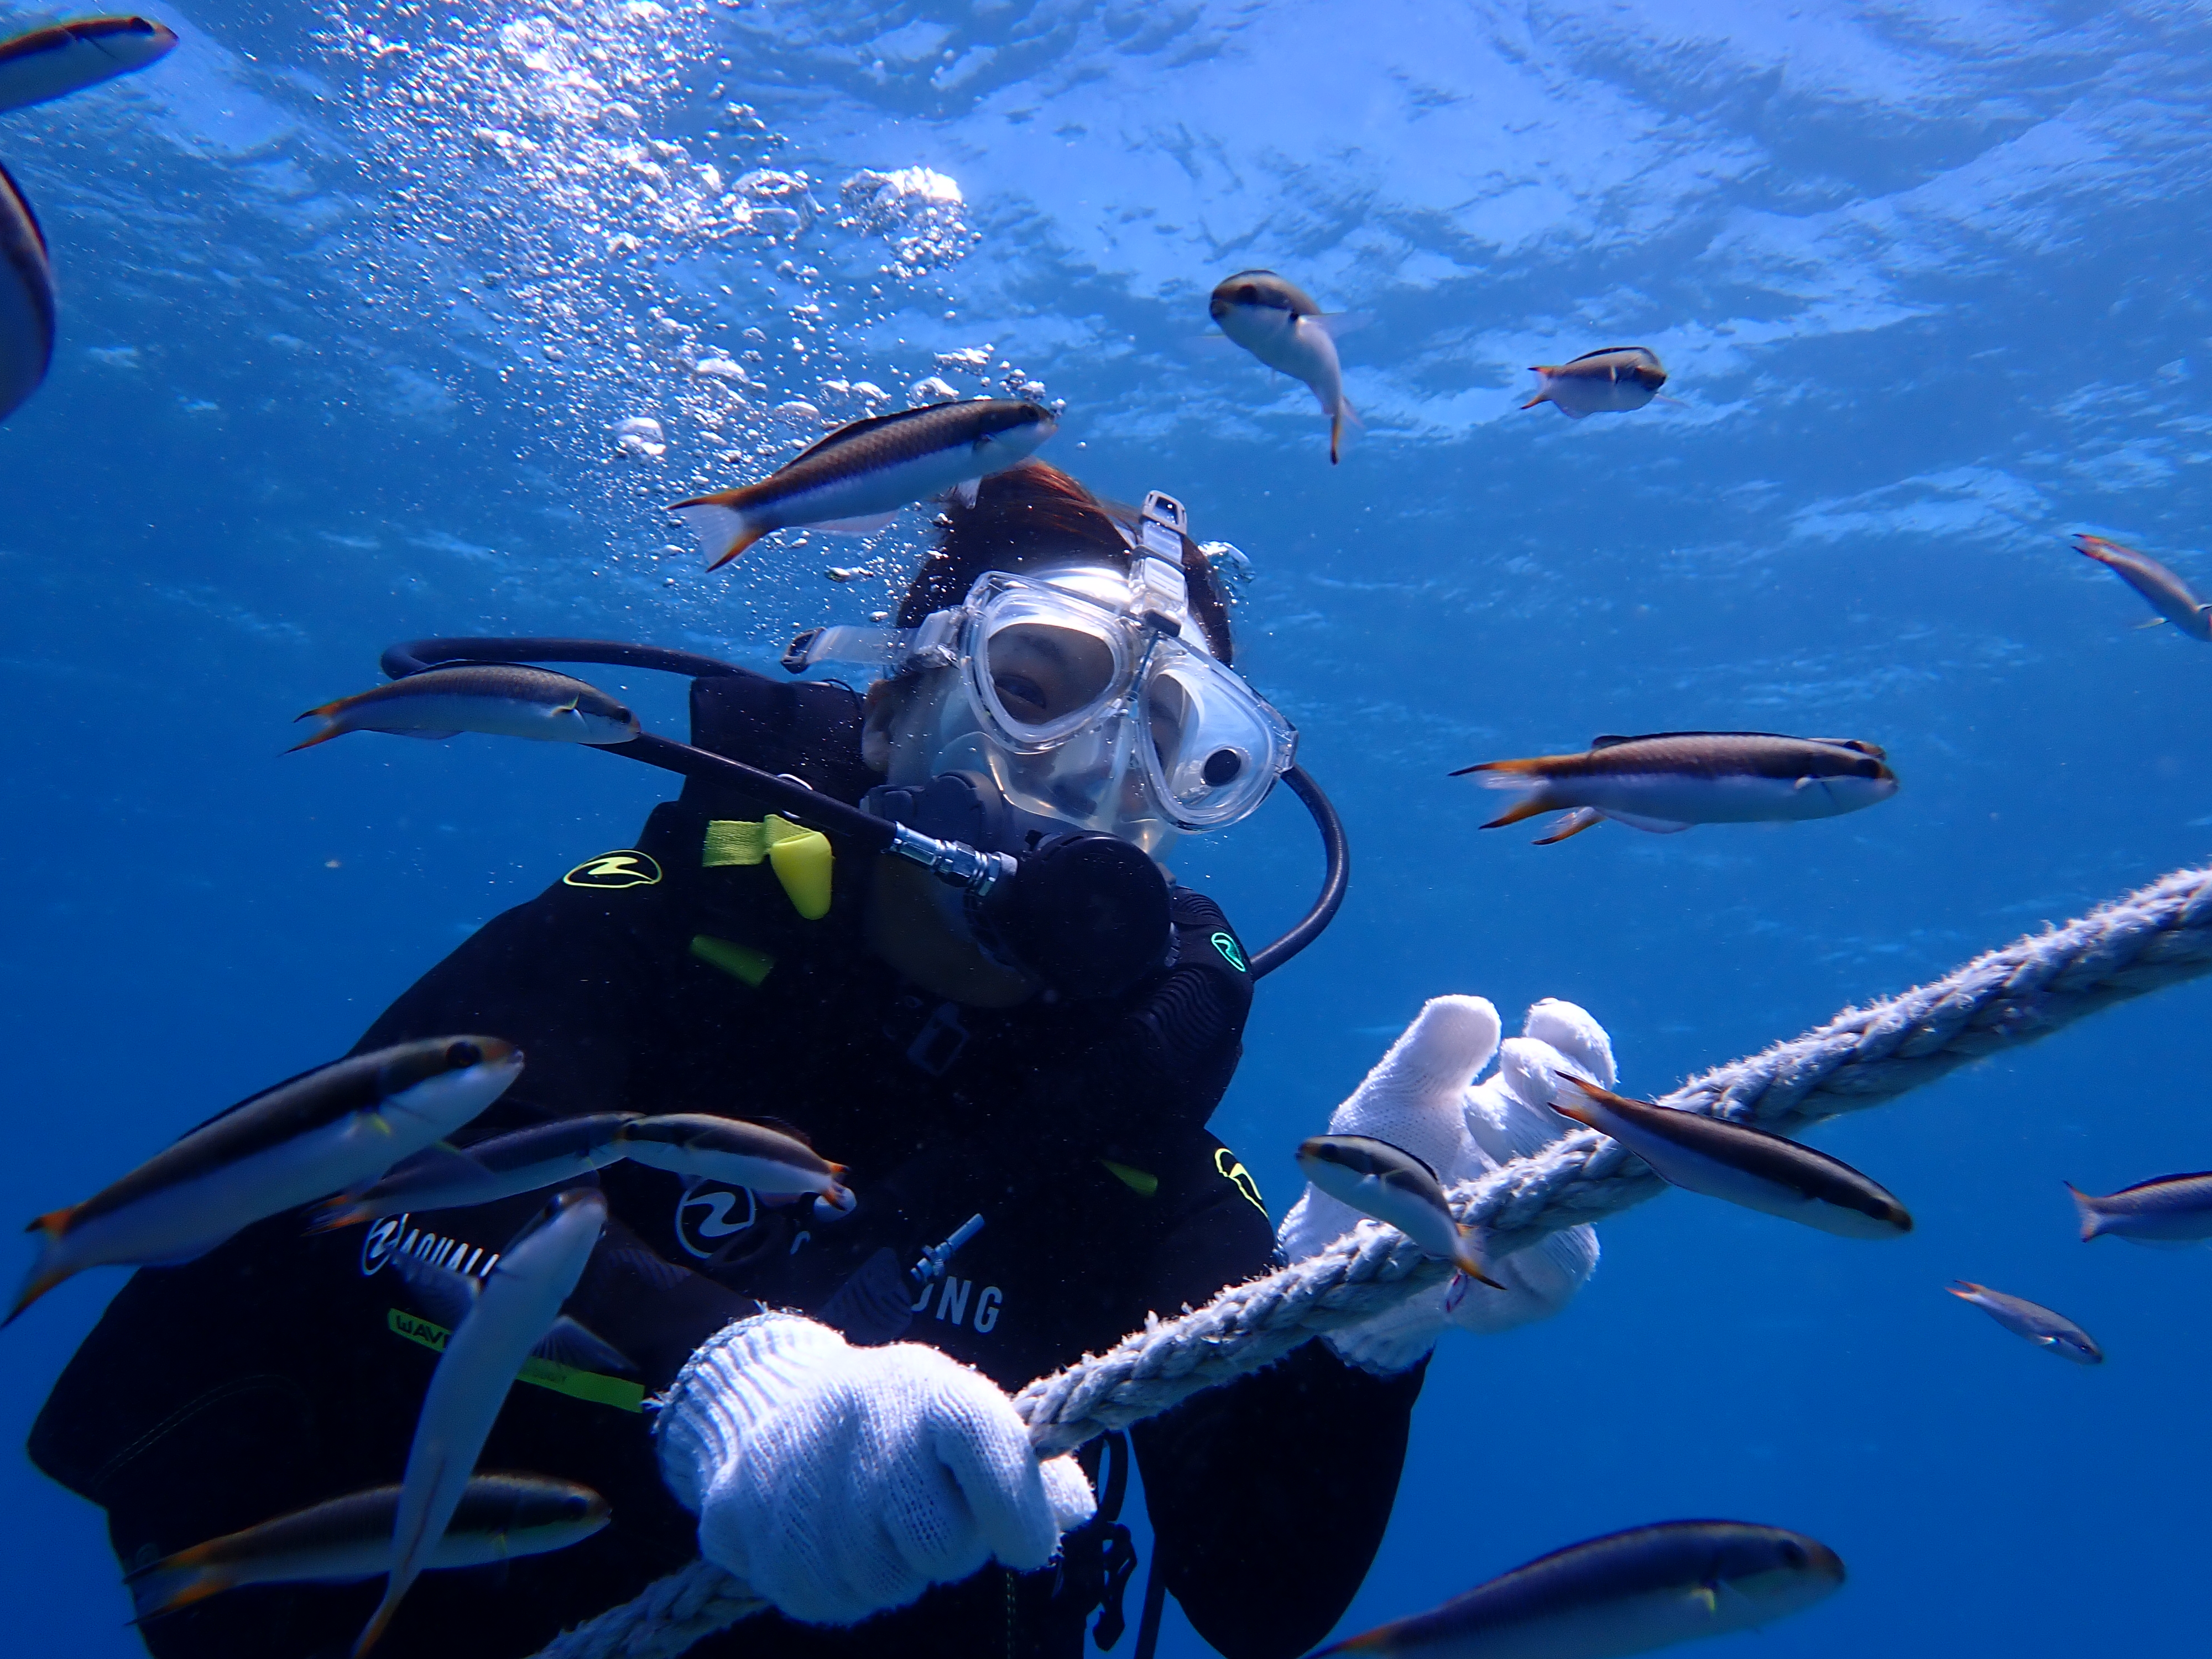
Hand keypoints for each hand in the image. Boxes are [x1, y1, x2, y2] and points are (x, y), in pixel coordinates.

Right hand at [656, 1314, 1095, 1625]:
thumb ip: (1028, 1468)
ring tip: (871, 1520)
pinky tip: (824, 1535)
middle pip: (940, 1545)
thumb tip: (1075, 1510)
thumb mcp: (968, 1416)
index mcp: (928, 1388)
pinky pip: (817, 1597)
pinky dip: (831, 1583)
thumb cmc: (902, 1422)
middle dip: (948, 1548)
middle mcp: (861, 1421)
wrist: (776, 1398)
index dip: (1019, 1513)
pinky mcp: (741, 1517)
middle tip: (926, 1518)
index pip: (991, 1449)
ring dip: (888, 1569)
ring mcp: (797, 1471)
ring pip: (879, 1583)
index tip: (1027, 1545)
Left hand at [1276, 996, 1607, 1372]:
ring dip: (1533, 1138)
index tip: (1539, 1014)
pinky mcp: (1538, 1293)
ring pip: (1573, 1187)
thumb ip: (1432, 1051)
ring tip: (1476, 1106)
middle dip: (1555, 1080)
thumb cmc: (1378, 1164)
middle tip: (1511, 1056)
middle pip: (1595, 1123)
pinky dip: (1520, 1216)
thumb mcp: (1396, 1095)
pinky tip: (1476, 1189)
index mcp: (1535, 1116)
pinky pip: (1558, 1257)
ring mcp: (1555, 1235)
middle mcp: (1556, 1173)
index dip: (1576, 1040)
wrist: (1337, 1246)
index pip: (1588, 1074)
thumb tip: (1478, 1010)